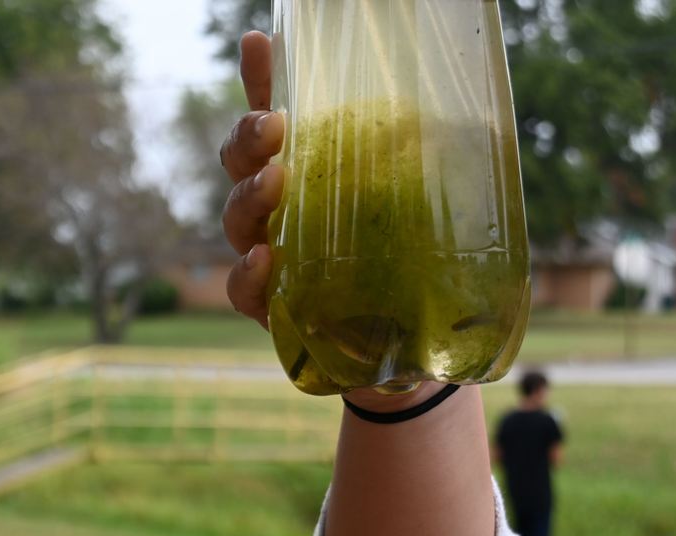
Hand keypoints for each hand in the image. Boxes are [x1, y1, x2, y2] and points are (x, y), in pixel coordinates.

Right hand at [219, 33, 447, 410]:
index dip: (261, 80)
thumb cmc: (424, 266)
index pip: (278, 122)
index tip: (260, 43)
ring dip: (248, 196)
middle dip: (247, 140)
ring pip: (235, 221)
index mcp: (314, 176)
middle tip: (273, 127)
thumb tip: (440, 107)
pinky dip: (246, 275)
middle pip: (242, 165)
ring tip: (274, 182)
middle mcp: (284, 213)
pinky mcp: (275, 313)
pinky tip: (265, 260)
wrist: (424, 351)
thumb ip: (427, 155)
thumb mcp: (439, 198)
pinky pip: (243, 292)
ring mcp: (274, 261)